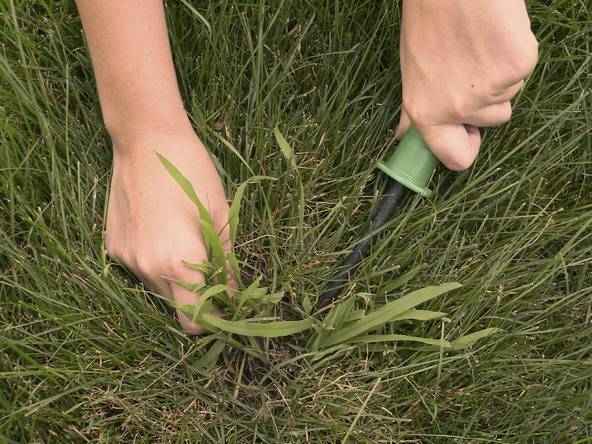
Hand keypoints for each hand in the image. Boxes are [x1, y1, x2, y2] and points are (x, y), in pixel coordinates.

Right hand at [105, 125, 233, 333]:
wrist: (145, 140)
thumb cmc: (192, 173)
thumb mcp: (220, 217)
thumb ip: (228, 263)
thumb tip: (236, 294)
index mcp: (179, 264)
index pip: (195, 322)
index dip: (215, 319)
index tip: (228, 307)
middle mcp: (147, 269)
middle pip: (176, 308)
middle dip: (198, 300)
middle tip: (214, 274)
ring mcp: (126, 259)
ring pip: (157, 289)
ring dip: (176, 279)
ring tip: (187, 244)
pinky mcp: (113, 247)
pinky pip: (140, 268)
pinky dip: (155, 262)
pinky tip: (162, 232)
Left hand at [397, 0, 537, 170]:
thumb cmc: (428, 20)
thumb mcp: (411, 71)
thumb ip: (413, 109)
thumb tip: (404, 135)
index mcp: (426, 113)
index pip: (455, 158)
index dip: (464, 148)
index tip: (467, 135)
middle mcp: (458, 108)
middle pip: (492, 121)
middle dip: (485, 100)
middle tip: (470, 67)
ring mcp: (491, 90)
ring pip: (508, 94)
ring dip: (499, 76)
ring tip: (478, 44)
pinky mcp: (518, 66)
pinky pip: (522, 71)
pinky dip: (514, 55)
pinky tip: (494, 35)